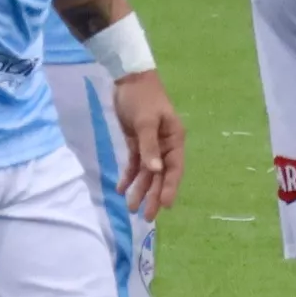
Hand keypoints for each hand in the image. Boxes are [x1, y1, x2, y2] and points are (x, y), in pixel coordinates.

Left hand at [111, 70, 183, 218]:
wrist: (128, 79)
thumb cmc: (142, 97)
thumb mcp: (145, 121)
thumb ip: (149, 147)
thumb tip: (155, 171)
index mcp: (174, 139)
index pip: (174, 168)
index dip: (170, 187)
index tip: (165, 205)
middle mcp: (165, 146)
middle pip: (160, 175)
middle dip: (154, 195)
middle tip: (147, 216)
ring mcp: (151, 145)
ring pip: (147, 173)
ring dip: (140, 189)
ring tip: (131, 208)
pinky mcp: (137, 143)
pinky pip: (134, 164)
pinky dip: (129, 176)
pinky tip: (121, 189)